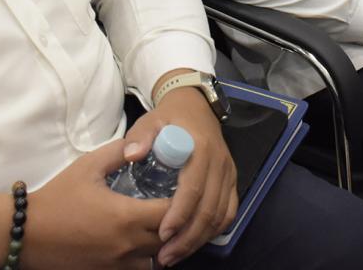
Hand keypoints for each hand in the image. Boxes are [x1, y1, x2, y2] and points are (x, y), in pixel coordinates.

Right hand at [0, 138, 168, 268]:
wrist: (26, 233)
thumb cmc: (58, 197)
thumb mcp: (88, 165)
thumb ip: (118, 151)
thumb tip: (141, 144)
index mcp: (126, 217)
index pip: (171, 213)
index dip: (181, 202)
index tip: (179, 190)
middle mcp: (128, 245)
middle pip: (169, 240)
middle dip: (175, 224)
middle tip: (174, 207)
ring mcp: (117, 265)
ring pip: (156, 260)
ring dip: (161, 246)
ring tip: (158, 228)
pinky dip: (143, 259)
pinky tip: (137, 243)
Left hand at [128, 78, 238, 265]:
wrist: (194, 107)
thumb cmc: (168, 118)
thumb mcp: (150, 120)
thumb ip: (140, 136)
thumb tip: (131, 155)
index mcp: (201, 149)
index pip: (193, 188)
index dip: (179, 214)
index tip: (162, 234)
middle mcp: (220, 163)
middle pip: (209, 209)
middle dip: (188, 237)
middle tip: (165, 256)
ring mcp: (229, 174)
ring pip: (221, 216)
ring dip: (199, 239)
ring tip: (175, 256)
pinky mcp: (231, 181)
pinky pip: (228, 212)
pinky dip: (214, 232)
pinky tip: (194, 243)